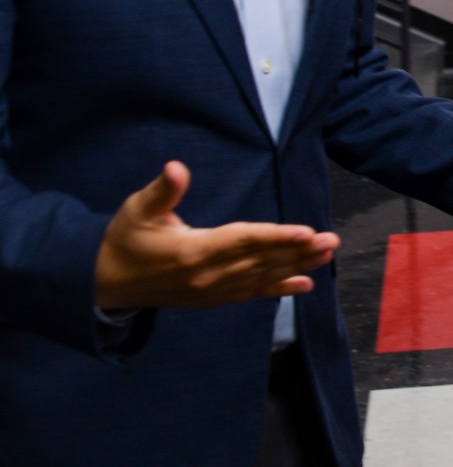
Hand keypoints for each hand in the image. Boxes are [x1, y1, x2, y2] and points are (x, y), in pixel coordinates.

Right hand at [94, 162, 338, 309]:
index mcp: (194, 251)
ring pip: (262, 277)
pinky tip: (306, 285)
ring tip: (326, 255)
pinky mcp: (213, 298)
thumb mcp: (137, 210)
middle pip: (261, 260)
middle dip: (298, 251)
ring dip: (297, 267)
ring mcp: (212, 290)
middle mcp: (208, 275)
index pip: (244, 241)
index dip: (276, 237)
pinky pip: (252, 294)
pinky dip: (279, 290)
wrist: (106, 283)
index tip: (305, 232)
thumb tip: (176, 168)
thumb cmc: (125, 239)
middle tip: (332, 240)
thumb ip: (162, 191)